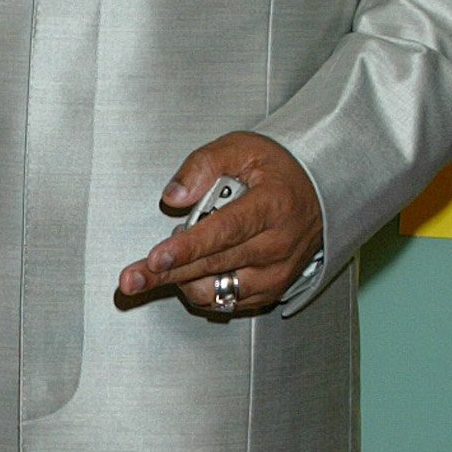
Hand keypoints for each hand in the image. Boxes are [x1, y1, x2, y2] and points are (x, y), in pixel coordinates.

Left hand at [117, 132, 322, 317]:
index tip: (157, 257)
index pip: (225, 231)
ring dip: (184, 280)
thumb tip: (174, 196)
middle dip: (167, 274)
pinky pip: (225, 303)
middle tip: (131, 281)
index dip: (188, 248)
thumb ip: (203, 165)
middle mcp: (277, 246)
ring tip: (171, 259)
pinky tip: (193, 270)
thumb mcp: (241, 148)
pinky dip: (202, 289)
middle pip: (214, 266)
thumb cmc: (278, 171)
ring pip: (218, 291)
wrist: (320, 192)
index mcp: (273, 206)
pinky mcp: (269, 292)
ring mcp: (275, 274)